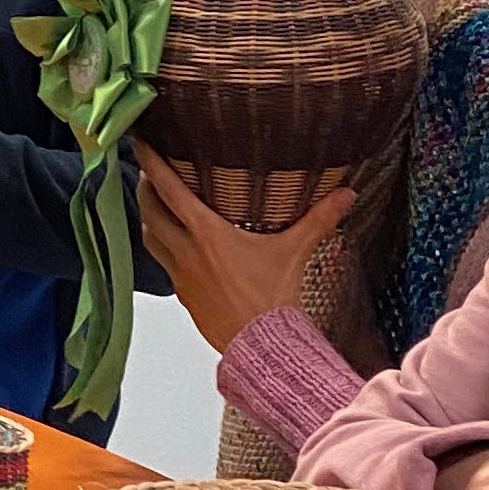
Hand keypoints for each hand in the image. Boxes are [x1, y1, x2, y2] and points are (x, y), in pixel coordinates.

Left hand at [135, 149, 356, 353]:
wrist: (261, 345)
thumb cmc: (273, 298)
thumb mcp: (295, 252)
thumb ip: (318, 219)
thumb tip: (346, 193)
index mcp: (208, 235)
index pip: (170, 191)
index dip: (152, 164)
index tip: (142, 144)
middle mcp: (187, 252)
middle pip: (150, 212)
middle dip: (145, 189)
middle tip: (149, 173)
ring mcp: (181, 275)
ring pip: (150, 239)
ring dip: (148, 218)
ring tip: (155, 204)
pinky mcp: (183, 295)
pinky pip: (163, 264)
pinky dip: (162, 247)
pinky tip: (174, 244)